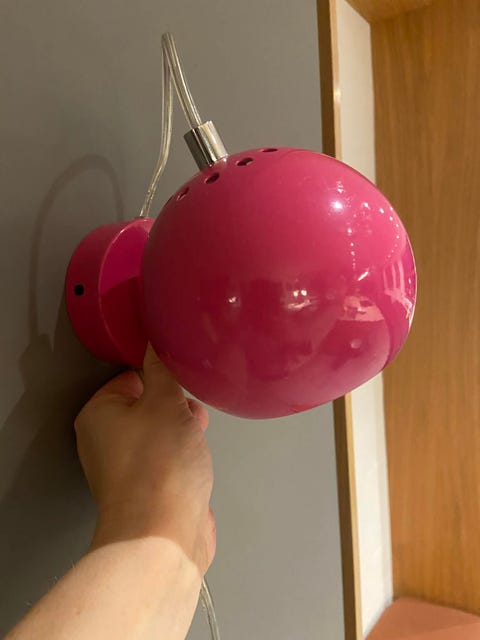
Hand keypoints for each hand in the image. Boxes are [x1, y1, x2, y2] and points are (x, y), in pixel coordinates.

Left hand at [74, 345, 215, 575]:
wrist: (164, 536)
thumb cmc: (159, 465)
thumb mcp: (164, 402)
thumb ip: (162, 368)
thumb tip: (156, 343)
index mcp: (98, 415)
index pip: (130, 376)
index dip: (159, 374)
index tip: (181, 378)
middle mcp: (105, 441)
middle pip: (146, 406)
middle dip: (174, 405)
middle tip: (192, 409)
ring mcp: (125, 469)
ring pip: (160, 434)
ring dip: (183, 431)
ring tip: (198, 436)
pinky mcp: (147, 491)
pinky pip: (167, 461)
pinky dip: (184, 457)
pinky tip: (199, 462)